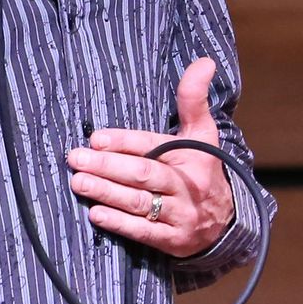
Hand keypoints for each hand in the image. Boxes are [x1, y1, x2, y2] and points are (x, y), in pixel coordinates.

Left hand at [65, 57, 234, 256]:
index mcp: (193, 155)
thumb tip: (204, 61)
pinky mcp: (174, 242)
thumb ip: (193, 98)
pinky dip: (119, 223)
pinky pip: (143, 233)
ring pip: (140, 203)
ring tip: (78, 182)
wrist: (226, 222)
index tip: (95, 138)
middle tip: (76, 158)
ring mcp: (181, 215)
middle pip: (144, 174)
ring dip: (106, 192)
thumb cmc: (202, 168)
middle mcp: (188, 185)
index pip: (153, 146)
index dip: (123, 141)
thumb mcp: (203, 132)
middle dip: (107, 166)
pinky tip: (95, 214)